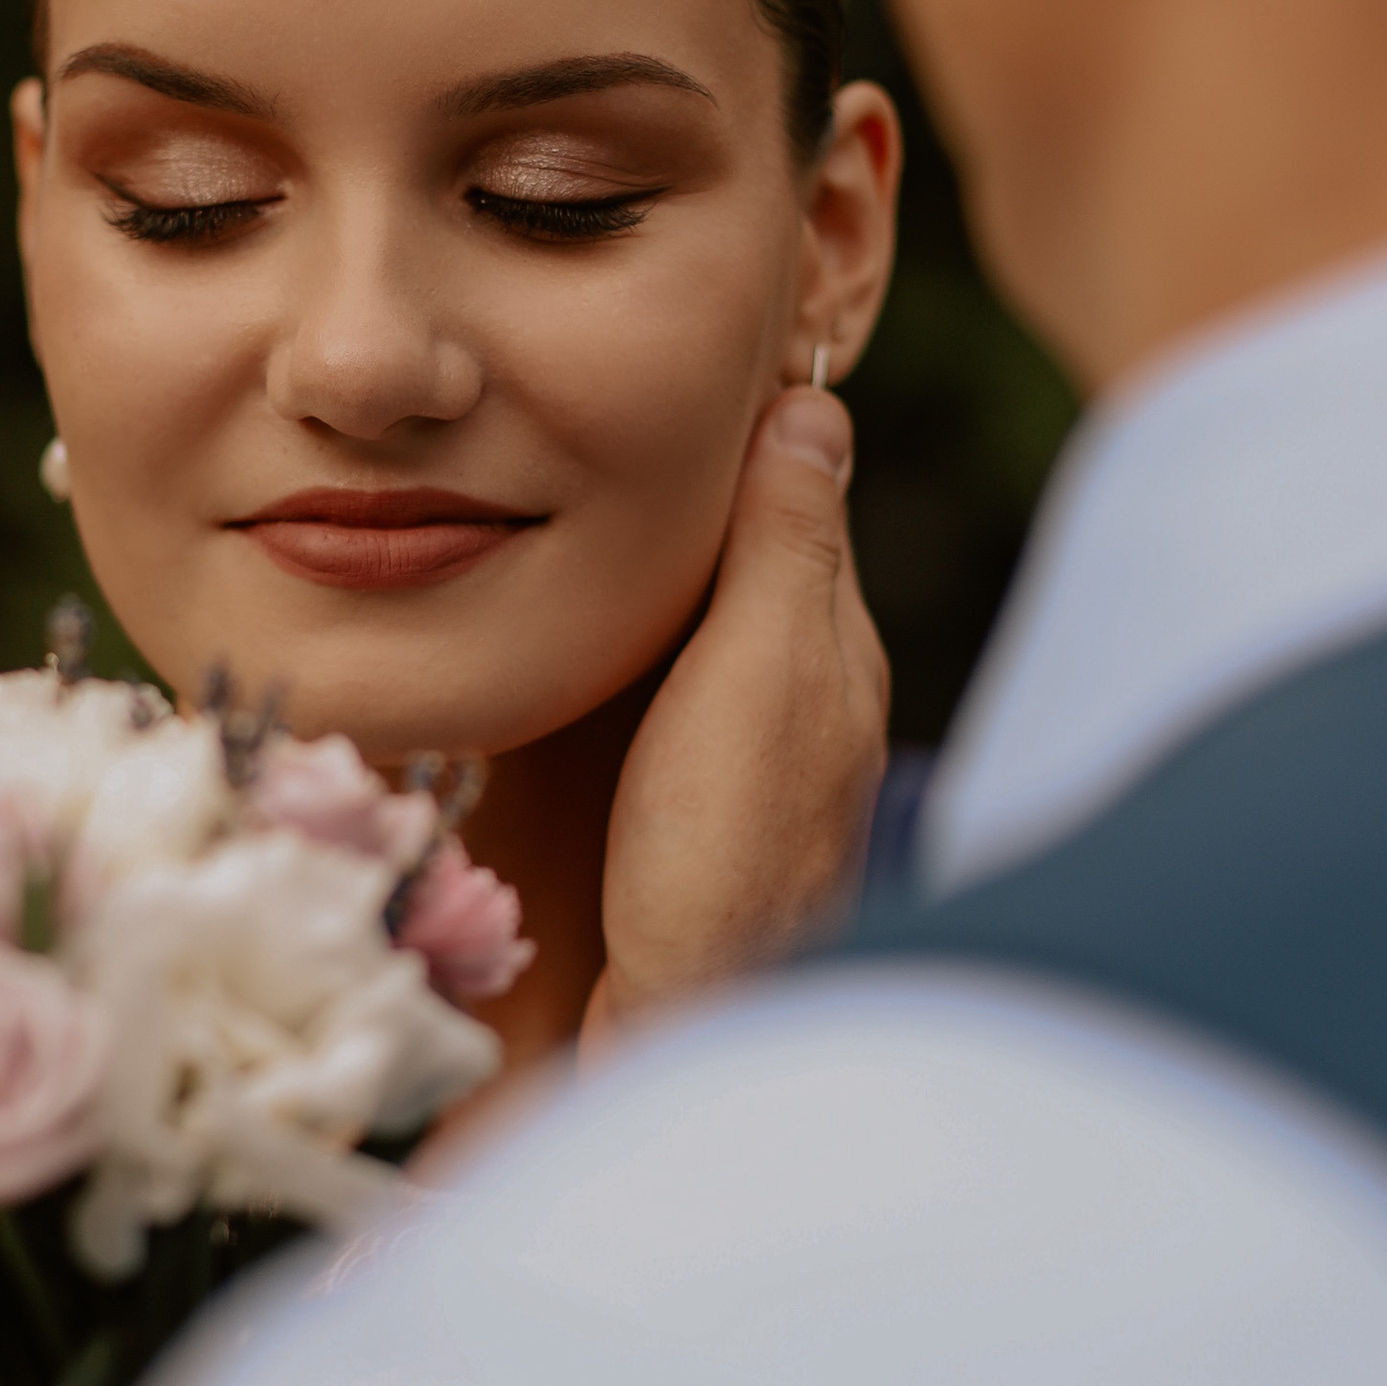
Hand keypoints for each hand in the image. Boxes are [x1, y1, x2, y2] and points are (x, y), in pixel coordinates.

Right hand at [593, 387, 888, 1033]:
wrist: (685, 1036)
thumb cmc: (722, 858)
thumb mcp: (759, 675)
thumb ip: (782, 549)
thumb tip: (814, 403)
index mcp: (830, 646)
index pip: (797, 492)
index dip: (743, 421)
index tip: (677, 349)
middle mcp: (801, 698)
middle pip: (743, 555)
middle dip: (685, 485)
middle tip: (593, 405)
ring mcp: (742, 762)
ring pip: (695, 625)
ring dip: (641, 567)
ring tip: (557, 496)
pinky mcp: (683, 818)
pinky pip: (654, 696)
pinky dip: (614, 647)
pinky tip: (557, 641)